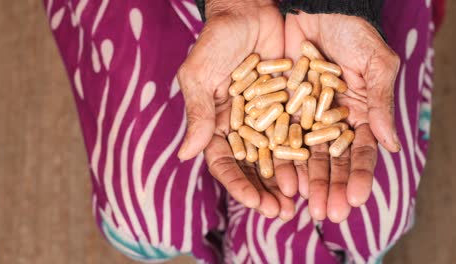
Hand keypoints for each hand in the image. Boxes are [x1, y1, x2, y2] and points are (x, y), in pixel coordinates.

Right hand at [177, 0, 296, 219]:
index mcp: (218, 124)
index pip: (225, 163)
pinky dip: (307, 153)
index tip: (254, 202)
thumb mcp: (200, 75)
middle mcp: (244, 127)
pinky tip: (317, 170)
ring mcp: (269, 118)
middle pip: (254, 167)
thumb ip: (198, 114)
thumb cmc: (216, 40)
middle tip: (282, 213)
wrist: (249, 9)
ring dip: (289, 180)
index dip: (238, 184)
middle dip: (266, 191)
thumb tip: (185, 155)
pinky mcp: (291, 106)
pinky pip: (301, 133)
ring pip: (279, 156)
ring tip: (302, 202)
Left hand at [284, 12, 400, 221]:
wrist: (313, 7)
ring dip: (306, 181)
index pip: (360, 152)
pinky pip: (278, 137)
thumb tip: (393, 146)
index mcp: (358, 114)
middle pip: (332, 161)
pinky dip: (280, 159)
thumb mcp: (374, 64)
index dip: (359, 176)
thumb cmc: (351, 31)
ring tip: (304, 205)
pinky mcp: (279, 109)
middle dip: (331, 186)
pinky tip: (280, 180)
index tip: (356, 200)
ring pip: (305, 155)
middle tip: (328, 213)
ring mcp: (303, 117)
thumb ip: (380, 104)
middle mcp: (330, 121)